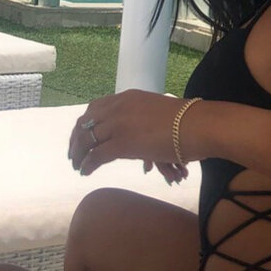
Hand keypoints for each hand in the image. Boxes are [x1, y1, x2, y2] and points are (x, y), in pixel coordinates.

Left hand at [68, 90, 194, 178]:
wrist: (197, 125)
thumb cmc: (186, 121)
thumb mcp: (156, 112)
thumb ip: (142, 119)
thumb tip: (140, 133)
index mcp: (127, 98)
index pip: (95, 108)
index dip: (84, 124)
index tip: (81, 136)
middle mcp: (119, 107)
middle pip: (85, 123)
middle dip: (76, 140)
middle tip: (74, 154)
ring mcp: (119, 124)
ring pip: (87, 139)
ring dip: (78, 154)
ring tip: (78, 165)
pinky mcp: (122, 143)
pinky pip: (96, 155)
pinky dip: (87, 164)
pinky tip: (85, 172)